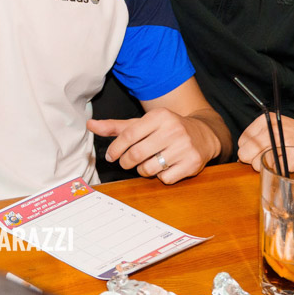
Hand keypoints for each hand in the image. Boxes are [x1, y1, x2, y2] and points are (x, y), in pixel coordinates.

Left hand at [88, 107, 219, 184]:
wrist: (203, 134)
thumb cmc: (166, 129)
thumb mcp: (143, 123)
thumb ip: (116, 126)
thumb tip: (90, 124)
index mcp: (159, 116)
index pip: (129, 134)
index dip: (115, 148)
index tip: (111, 156)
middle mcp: (173, 129)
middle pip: (137, 154)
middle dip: (127, 162)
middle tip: (126, 162)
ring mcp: (184, 147)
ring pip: (150, 169)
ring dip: (143, 170)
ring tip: (147, 163)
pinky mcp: (192, 163)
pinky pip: (166, 178)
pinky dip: (161, 176)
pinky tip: (165, 167)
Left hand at [237, 114, 293, 169]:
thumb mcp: (276, 127)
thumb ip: (258, 137)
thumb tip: (240, 157)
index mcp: (266, 120)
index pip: (242, 141)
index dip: (248, 150)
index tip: (258, 152)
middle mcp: (272, 130)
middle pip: (246, 153)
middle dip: (252, 160)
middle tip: (266, 158)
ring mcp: (282, 144)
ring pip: (256, 163)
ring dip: (264, 167)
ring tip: (277, 160)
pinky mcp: (290, 159)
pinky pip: (272, 169)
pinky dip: (275, 170)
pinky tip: (284, 163)